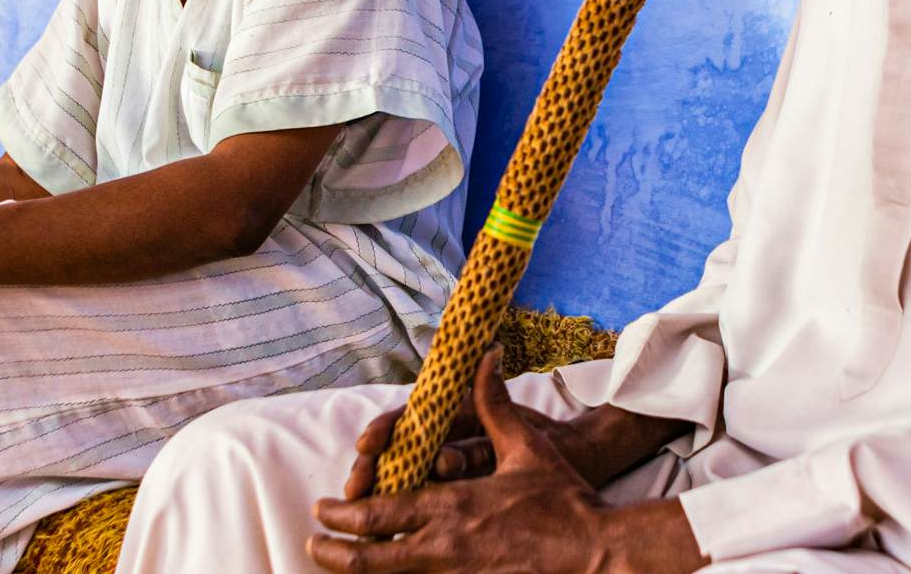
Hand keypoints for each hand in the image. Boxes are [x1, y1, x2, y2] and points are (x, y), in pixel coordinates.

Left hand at [310, 354, 701, 572]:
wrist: (597, 554)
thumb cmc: (564, 501)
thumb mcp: (527, 447)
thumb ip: (495, 404)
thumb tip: (484, 357)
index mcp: (453, 506)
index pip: (379, 512)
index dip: (343, 512)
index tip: (323, 507)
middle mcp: (444, 546)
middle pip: (370, 556)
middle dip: (333, 550)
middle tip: (313, 542)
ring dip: (356, 571)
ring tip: (334, 563)